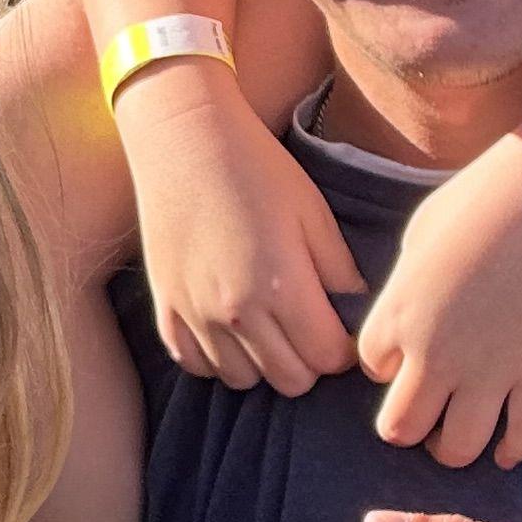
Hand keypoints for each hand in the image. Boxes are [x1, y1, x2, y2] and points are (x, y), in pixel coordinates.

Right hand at [124, 75, 366, 395]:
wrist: (183, 140)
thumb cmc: (257, 168)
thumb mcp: (313, 212)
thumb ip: (339, 269)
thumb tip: (356, 307)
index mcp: (282, 286)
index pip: (327, 358)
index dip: (344, 350)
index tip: (342, 331)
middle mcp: (237, 312)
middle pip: (290, 380)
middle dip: (309, 362)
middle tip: (310, 329)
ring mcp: (196, 314)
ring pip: (243, 380)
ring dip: (264, 364)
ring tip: (270, 330)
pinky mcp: (166, 309)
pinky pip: (197, 365)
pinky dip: (219, 359)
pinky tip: (231, 330)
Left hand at [351, 139, 521, 466]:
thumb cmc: (477, 203)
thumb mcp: (418, 239)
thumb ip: (405, 287)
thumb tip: (408, 310)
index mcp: (396, 317)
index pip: (372, 369)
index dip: (387, 365)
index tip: (403, 354)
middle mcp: (435, 355)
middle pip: (400, 427)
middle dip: (406, 426)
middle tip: (421, 415)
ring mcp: (488, 370)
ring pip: (457, 449)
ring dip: (452, 449)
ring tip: (455, 437)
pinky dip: (513, 450)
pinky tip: (505, 451)